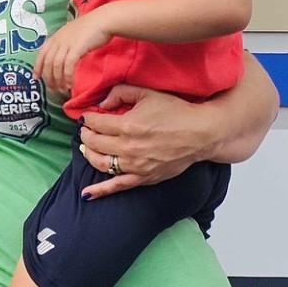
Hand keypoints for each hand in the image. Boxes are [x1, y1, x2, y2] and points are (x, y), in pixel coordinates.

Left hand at [33, 11, 108, 94]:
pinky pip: (68, 65)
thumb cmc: (90, 29)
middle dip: (48, 78)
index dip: (37, 67)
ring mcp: (66, 43)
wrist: (102, 21)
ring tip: (62, 90)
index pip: (41, 54)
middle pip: (47, 62)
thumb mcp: (71, 36)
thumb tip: (62, 59)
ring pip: (56, 65)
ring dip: (58, 80)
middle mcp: (58, 40)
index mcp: (55, 37)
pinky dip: (67, 76)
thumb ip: (64, 45)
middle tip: (53, 89)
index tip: (36, 78)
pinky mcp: (76, 48)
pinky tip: (70, 84)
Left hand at [77, 83, 205, 196]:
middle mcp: (128, 148)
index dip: (88, 118)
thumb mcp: (146, 93)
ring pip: (101, 163)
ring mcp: (135, 166)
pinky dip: (100, 190)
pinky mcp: (144, 178)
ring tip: (88, 147)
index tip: (89, 116)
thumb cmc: (176, 111)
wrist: (201, 134)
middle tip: (87, 129)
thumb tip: (101, 104)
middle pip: (94, 143)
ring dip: (89, 154)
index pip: (95, 123)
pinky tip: (86, 193)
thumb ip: (120, 93)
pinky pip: (118, 186)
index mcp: (127, 126)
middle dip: (86, 134)